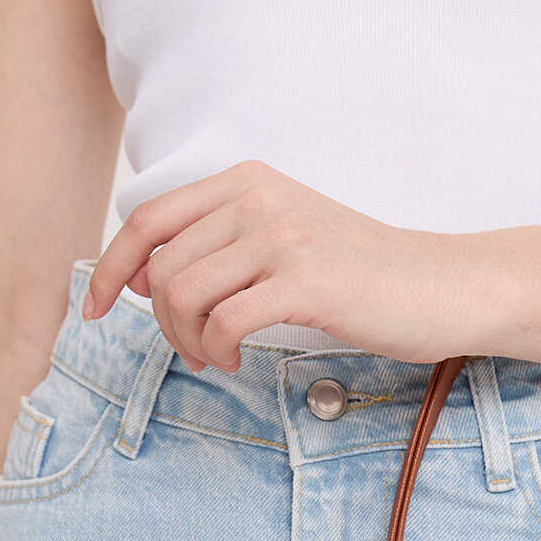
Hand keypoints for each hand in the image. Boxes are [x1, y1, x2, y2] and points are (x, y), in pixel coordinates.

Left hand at [83, 160, 491, 371]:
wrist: (443, 285)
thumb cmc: (366, 274)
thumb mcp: (289, 235)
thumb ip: (228, 239)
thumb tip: (150, 275)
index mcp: (247, 180)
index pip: (149, 218)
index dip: (110, 265)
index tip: (97, 306)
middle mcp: (258, 199)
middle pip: (162, 267)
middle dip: (162, 322)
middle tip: (194, 350)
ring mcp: (281, 238)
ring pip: (183, 295)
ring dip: (187, 340)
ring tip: (215, 356)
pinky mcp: (305, 283)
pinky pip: (224, 321)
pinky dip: (217, 350)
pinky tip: (236, 360)